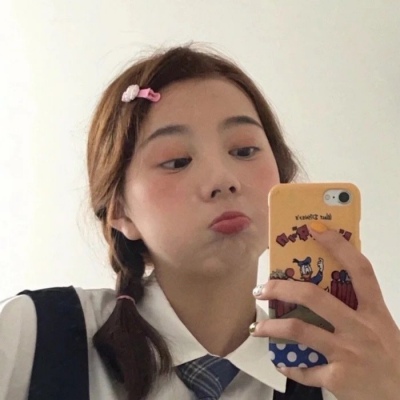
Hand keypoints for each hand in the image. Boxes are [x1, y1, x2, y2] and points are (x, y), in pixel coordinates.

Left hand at [251, 228, 399, 399]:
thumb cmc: (391, 358)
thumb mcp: (380, 327)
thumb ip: (356, 309)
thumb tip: (322, 290)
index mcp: (374, 311)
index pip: (359, 269)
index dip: (337, 245)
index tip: (314, 228)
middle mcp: (360, 327)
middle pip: (314, 297)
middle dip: (281, 288)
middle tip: (262, 288)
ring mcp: (348, 353)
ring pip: (300, 330)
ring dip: (273, 327)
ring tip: (258, 328)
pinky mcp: (339, 378)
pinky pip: (306, 370)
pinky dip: (291, 367)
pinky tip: (283, 363)